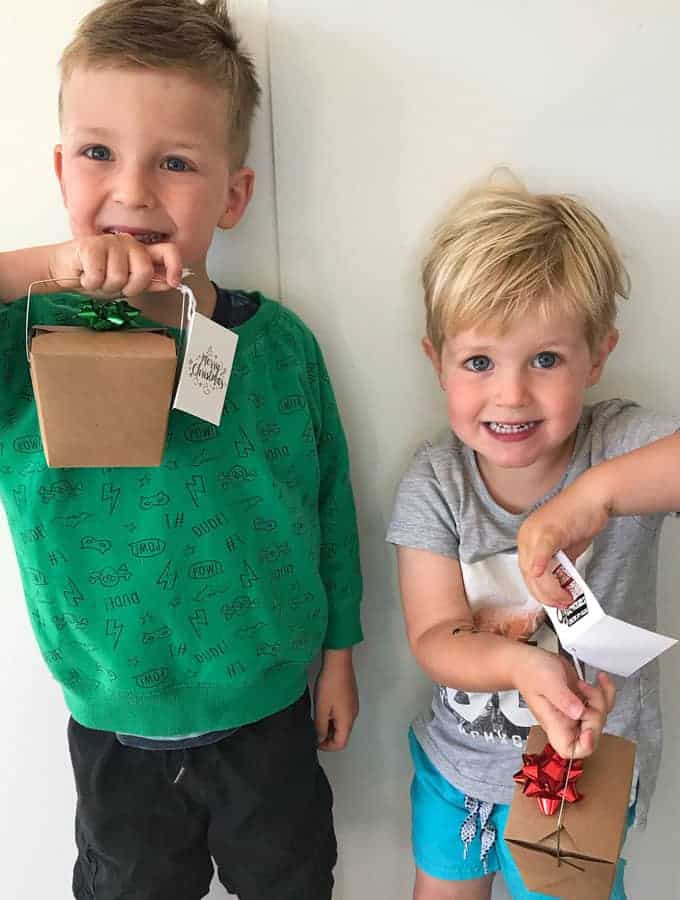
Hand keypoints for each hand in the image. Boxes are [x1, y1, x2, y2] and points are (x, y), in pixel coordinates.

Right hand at [48, 234, 183, 296]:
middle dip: (130, 287)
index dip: (175, 266)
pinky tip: (86, 275)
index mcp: (140, 251)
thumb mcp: (127, 283)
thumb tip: (172, 282)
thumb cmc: (96, 275)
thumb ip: (149, 282)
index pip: (168, 251)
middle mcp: (129, 243)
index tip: (174, 282)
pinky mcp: (91, 245)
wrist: (64, 269)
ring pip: (119, 277)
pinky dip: (91, 283)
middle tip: (117, 286)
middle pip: (144, 271)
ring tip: (98, 279)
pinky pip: (99, 276)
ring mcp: (110, 242)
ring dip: (106, 287)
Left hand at [313, 648, 358, 750]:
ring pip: (342, 724)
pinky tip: (324, 707)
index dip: (327, 746)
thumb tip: (319, 739)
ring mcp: (353, 706)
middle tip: (314, 729)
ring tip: (317, 717)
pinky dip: (333, 717)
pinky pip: (342, 714)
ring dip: (330, 726)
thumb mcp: (321, 709)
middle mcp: (353, 715)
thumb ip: (320, 727)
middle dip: (328, 737)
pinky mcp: (350, 698)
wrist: (338, 663)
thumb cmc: (330, 685)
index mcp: (347, 720)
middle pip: (342, 735)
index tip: (315, 740)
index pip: (340, 744)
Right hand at [514, 647, 614, 758]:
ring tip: (585, 684)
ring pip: (600, 717)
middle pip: (592, 733)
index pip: (570, 750)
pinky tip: (600, 679)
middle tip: (587, 693)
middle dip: (597, 713)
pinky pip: (602, 703)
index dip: (585, 745)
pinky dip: (606, 691)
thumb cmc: (531, 671)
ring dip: (601, 700)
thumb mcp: (547, 682)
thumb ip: (562, 698)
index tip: (589, 729)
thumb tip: (579, 713)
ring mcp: (575, 712)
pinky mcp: (581, 700)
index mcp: (554, 723)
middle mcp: (566, 721)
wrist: (528, 661)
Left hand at [518, 480, 610, 606]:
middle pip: (528, 575)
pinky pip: (542, 550)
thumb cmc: (579, 519)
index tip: (552, 603)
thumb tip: (559, 589)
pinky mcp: (550, 529)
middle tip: (562, 605)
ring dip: (551, 588)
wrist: (593, 497)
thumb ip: (558, 567)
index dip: (539, 592)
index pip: (526, 574)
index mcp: (527, 541)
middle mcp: (526, 536)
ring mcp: (535, 532)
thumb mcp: (565, 549)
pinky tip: (542, 574)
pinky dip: (541, 564)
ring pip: (535, 569)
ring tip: (567, 598)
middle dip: (545, 595)